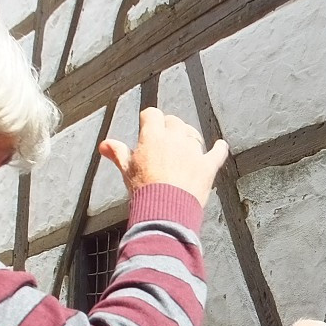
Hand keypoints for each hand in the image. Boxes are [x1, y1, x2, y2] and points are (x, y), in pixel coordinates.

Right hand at [99, 107, 228, 207]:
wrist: (166, 210)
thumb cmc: (144, 190)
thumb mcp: (127, 170)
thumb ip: (118, 153)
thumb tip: (104, 145)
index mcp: (153, 136)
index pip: (152, 115)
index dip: (150, 119)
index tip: (148, 124)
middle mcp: (175, 139)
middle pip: (174, 122)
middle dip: (170, 127)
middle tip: (166, 137)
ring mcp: (193, 152)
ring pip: (193, 134)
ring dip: (189, 137)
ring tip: (185, 144)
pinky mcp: (207, 166)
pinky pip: (217, 153)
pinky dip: (220, 149)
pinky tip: (221, 146)